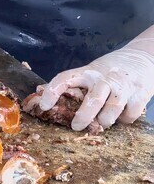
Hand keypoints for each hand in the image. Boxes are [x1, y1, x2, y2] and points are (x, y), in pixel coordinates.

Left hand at [36, 46, 153, 130]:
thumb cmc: (109, 70)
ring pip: (112, 111)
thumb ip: (72, 84)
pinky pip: (129, 115)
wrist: (144, 57)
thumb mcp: (90, 72)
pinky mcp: (140, 94)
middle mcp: (105, 78)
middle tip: (76, 126)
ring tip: (102, 121)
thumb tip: (41, 94)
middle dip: (83, 117)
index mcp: (88, 72)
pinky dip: (123, 120)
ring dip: (104, 121)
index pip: (65, 78)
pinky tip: (120, 116)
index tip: (44, 106)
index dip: (52, 92)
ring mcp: (124, 87)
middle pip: (93, 100)